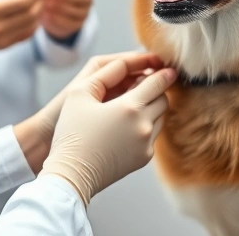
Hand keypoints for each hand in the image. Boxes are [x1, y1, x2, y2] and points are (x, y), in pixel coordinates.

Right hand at [15, 51, 166, 174]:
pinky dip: (146, 126)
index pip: (158, 83)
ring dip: (152, 108)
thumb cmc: (71, 132)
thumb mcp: (79, 93)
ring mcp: (146, 145)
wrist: (70, 174)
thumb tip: (129, 65)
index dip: (164, 73)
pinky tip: (129, 125)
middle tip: (145, 85)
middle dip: (157, 91)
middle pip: (163, 100)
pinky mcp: (143, 159)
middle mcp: (143, 126)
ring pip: (161, 118)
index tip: (168, 68)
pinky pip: (153, 136)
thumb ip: (106, 73)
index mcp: (129, 107)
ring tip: (134, 105)